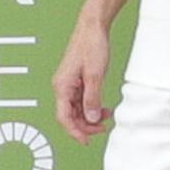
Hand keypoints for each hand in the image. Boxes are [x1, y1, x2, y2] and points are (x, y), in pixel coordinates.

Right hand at [52, 22, 113, 145]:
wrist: (93, 28)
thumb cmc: (91, 46)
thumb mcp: (95, 75)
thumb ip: (92, 99)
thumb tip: (90, 119)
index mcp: (62, 86)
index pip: (64, 117)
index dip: (75, 132)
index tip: (86, 141)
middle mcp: (62, 87)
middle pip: (70, 116)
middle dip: (86, 125)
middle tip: (103, 128)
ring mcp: (69, 85)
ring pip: (77, 110)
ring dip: (91, 116)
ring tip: (107, 115)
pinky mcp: (77, 82)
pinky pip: (82, 101)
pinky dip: (92, 107)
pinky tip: (103, 108)